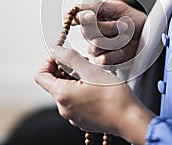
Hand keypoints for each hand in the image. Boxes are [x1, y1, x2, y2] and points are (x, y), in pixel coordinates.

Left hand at [35, 45, 153, 144]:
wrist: (130, 121)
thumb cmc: (114, 97)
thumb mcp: (92, 71)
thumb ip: (70, 58)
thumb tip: (54, 50)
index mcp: (62, 95)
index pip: (40, 76)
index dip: (49, 62)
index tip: (63, 56)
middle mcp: (64, 108)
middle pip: (55, 83)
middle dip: (67, 70)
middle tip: (86, 63)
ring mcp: (73, 117)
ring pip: (67, 92)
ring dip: (76, 80)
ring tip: (95, 76)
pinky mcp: (83, 121)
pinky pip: (77, 103)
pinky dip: (83, 92)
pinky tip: (99, 89)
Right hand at [75, 0, 146, 64]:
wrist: (148, 37)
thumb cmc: (135, 21)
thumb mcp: (118, 8)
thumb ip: (97, 7)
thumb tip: (79, 9)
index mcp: (92, 17)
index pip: (77, 17)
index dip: (82, 18)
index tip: (92, 16)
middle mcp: (91, 33)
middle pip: (86, 32)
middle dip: (108, 28)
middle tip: (122, 25)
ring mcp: (95, 48)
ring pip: (95, 46)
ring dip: (115, 40)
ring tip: (126, 37)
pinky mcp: (102, 62)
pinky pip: (102, 60)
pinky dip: (116, 54)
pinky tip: (123, 50)